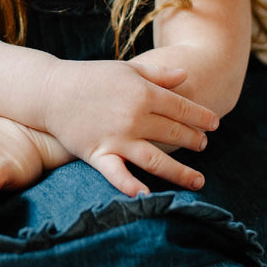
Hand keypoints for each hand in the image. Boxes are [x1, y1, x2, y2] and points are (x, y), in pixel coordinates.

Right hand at [42, 59, 217, 199]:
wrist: (51, 91)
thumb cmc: (91, 77)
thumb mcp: (127, 69)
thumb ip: (158, 74)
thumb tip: (186, 74)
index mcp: (143, 93)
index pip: (182, 108)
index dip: (202, 117)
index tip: (214, 124)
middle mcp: (134, 117)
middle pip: (174, 134)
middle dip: (194, 141)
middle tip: (203, 146)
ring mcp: (117, 138)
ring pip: (156, 160)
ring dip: (180, 172)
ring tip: (198, 181)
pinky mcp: (99, 154)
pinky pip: (118, 175)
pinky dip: (132, 187)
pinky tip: (149, 197)